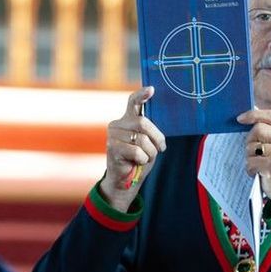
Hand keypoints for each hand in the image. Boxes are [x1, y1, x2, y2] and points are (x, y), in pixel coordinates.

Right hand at [98, 86, 165, 210]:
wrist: (125, 181)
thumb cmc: (138, 159)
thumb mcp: (147, 142)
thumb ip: (149, 130)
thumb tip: (154, 123)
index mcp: (127, 119)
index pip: (133, 101)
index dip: (142, 95)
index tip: (152, 89)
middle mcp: (117, 124)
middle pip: (143, 123)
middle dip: (156, 138)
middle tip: (159, 149)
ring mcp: (112, 135)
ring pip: (142, 139)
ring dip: (150, 152)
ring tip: (144, 158)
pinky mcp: (111, 148)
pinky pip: (137, 151)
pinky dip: (142, 160)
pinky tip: (136, 163)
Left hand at [236, 108, 270, 211]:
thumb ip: (270, 133)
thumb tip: (248, 119)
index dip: (253, 115)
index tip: (240, 119)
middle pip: (258, 129)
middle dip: (249, 141)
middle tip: (253, 153)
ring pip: (252, 146)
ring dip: (249, 158)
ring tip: (258, 166)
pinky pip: (251, 161)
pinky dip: (249, 169)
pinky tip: (257, 173)